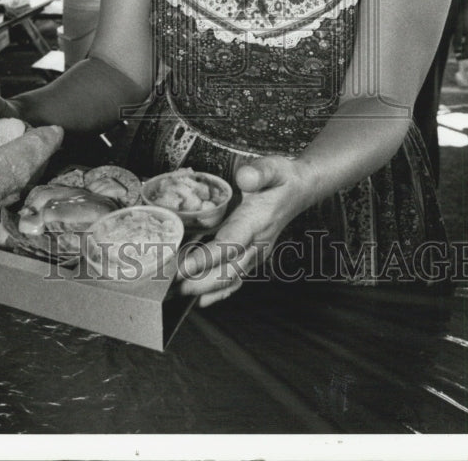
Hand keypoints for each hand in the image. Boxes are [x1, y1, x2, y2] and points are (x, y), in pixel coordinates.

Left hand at [175, 156, 302, 307]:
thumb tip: (244, 177)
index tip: (182, 268)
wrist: (301, 190)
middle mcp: (258, 243)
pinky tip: (199, 300)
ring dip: (201, 289)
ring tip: (173, 293)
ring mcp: (256, 254)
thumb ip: (259, 172)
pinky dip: (217, 293)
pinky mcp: (253, 257)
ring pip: (229, 279)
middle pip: (226, 271)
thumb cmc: (283, 177)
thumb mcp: (273, 167)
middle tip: (167, 286)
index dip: (205, 259)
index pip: (230, 244)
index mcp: (258, 221)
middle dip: (196, 282)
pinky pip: (235, 280)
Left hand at [453, 3, 467, 59]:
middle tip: (457, 57)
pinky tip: (460, 46)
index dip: (463, 56)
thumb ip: (457, 39)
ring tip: (457, 52)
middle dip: (465, 56)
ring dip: (465, 51)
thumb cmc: (462, 18)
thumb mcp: (457, 28)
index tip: (457, 57)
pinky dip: (466, 46)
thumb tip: (457, 49)